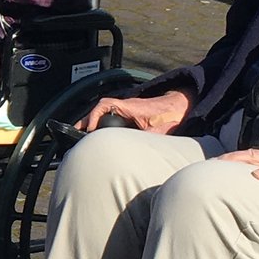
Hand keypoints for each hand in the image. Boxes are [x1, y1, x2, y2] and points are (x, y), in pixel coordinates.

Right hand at [79, 88, 193, 133]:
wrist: (183, 105)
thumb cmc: (172, 116)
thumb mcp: (158, 132)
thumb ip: (144, 141)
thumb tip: (133, 153)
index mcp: (130, 107)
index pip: (105, 105)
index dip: (94, 116)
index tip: (89, 128)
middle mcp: (127, 105)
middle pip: (100, 108)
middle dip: (87, 119)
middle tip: (75, 131)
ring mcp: (128, 107)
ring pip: (105, 110)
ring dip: (93, 119)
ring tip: (82, 132)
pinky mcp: (131, 112)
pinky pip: (111, 113)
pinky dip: (102, 120)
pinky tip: (99, 131)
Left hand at [216, 143, 258, 190]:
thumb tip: (256, 182)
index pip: (248, 156)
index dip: (231, 160)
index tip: (214, 166)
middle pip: (248, 154)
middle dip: (229, 158)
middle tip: (211, 164)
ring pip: (258, 157)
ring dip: (240, 160)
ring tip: (224, 164)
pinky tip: (256, 176)